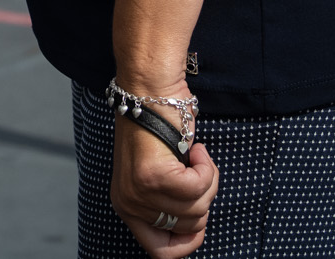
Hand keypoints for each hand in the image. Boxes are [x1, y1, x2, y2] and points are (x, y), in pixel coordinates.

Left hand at [112, 112, 219, 257]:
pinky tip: (197, 151)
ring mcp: (141, 192)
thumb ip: (167, 204)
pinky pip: (199, 187)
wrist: (149, 90)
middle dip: (203, 200)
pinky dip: (208, 169)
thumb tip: (194, 227)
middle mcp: (130, 204)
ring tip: (194, 157)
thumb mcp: (157, 176)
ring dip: (208, 181)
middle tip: (195, 171)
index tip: (200, 224)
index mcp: (127, 207)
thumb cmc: (158, 128)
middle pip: (188, 227)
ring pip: (198, 208)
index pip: (159, 252)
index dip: (187, 243)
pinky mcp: (155, 176)